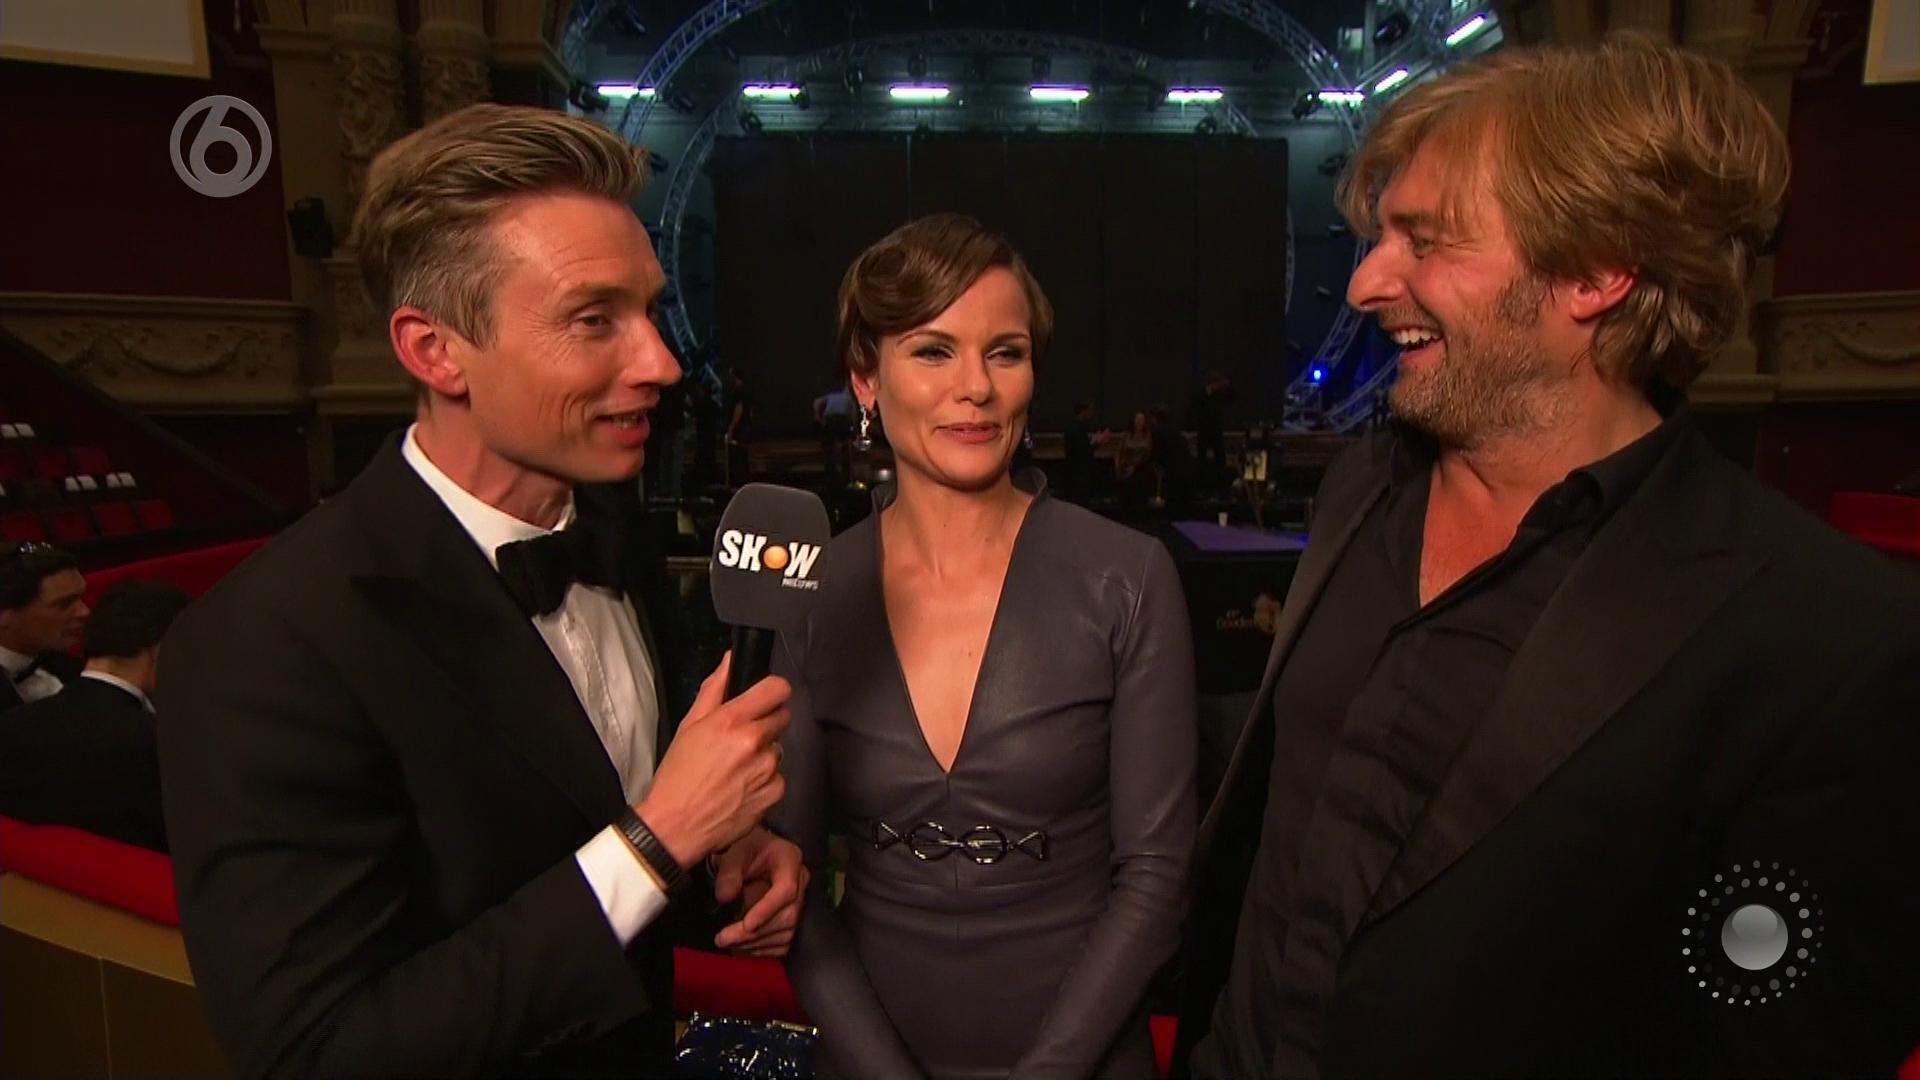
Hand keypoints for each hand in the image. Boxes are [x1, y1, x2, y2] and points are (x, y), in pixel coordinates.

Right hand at [636, 654, 789, 867]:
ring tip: (736, 769)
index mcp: (732, 721)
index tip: (764, 699)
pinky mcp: (775, 793)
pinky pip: (778, 777)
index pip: (778, 689)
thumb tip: (731, 660)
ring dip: (763, 754)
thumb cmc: (677, 775)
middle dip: (766, 723)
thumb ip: (714, 689)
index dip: (772, 691)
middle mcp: (755, 742)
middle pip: (782, 717)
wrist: (676, 826)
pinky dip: (764, 781)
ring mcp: (768, 769)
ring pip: (778, 749)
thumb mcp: (689, 726)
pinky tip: (741, 789)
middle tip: (742, 738)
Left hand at [711, 828, 807, 957]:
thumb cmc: (742, 850)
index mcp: (790, 860)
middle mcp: (801, 883)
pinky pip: (783, 943)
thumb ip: (728, 873)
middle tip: (723, 938)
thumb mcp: (733, 854)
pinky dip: (762, 950)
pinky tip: (741, 947)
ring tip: (727, 942)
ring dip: (756, 944)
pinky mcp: (793, 920)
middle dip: (755, 933)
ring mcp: (799, 903)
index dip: (767, 910)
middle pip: (788, 916)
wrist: (750, 855)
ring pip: (786, 933)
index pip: (786, 890)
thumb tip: (725, 898)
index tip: (746, 924)